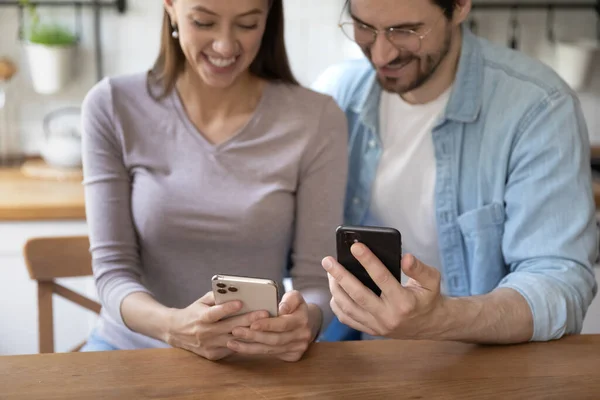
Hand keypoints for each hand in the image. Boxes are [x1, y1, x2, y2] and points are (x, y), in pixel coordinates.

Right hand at [165, 291, 268, 360]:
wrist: (176, 332)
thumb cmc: (194, 312)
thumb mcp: (202, 301)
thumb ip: (217, 296)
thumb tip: (235, 290)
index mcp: (201, 317)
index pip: (214, 313)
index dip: (227, 308)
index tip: (240, 302)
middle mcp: (205, 333)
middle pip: (229, 327)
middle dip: (248, 319)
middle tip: (265, 313)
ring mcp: (209, 346)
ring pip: (234, 340)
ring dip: (250, 333)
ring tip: (265, 325)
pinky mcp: (212, 355)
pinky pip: (232, 348)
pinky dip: (244, 342)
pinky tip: (256, 336)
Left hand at [227, 290, 319, 361]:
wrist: (306, 321)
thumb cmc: (294, 306)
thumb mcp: (295, 297)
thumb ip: (289, 299)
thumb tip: (281, 309)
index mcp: (302, 319)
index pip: (283, 324)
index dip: (268, 325)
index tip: (252, 323)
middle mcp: (302, 336)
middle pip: (275, 339)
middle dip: (254, 336)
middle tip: (235, 331)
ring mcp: (297, 348)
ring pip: (270, 349)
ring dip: (249, 346)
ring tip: (232, 341)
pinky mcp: (292, 356)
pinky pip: (270, 354)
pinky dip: (253, 351)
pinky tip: (240, 347)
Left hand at [322, 242, 444, 338]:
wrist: (430, 325)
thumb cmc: (428, 297)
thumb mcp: (432, 280)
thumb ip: (419, 268)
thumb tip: (405, 258)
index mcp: (404, 302)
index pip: (382, 278)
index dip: (368, 260)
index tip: (355, 246)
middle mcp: (389, 316)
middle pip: (358, 294)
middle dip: (340, 275)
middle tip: (327, 260)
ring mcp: (378, 326)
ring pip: (349, 308)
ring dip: (335, 289)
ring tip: (329, 272)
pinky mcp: (371, 330)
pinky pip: (348, 319)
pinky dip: (337, 305)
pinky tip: (334, 290)